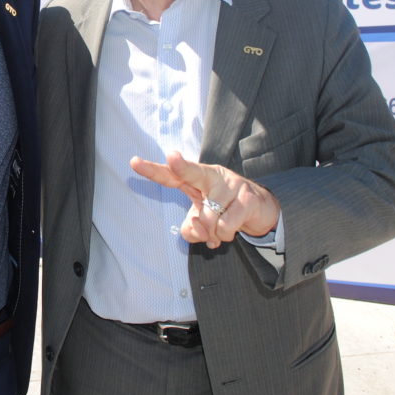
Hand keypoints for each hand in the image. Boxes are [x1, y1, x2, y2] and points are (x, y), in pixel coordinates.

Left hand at [131, 151, 279, 248]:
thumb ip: (192, 228)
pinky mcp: (247, 198)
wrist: (260, 210)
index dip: (153, 170)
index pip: (171, 175)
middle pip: (193, 172)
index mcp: (197, 179)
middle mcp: (212, 176)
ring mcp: (231, 185)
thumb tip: (194, 230)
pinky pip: (226, 227)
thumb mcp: (203, 221)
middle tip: (172, 158)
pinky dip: (224, 236)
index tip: (133, 162)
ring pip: (209, 218)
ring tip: (218, 229)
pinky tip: (230, 230)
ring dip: (211, 233)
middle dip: (181, 166)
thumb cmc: (224, 210)